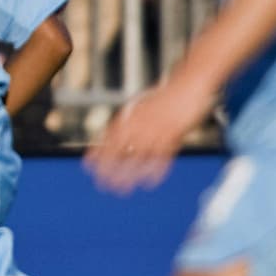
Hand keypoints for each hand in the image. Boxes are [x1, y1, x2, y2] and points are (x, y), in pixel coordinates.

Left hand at [84, 74, 215, 193]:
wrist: (189, 85)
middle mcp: (138, 125)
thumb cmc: (166, 97)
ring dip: (130, 176)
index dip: (97, 153)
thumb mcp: (141, 106)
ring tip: (123, 190)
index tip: (86, 166)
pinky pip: (161, 157)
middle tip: (103, 186)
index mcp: (129, 116)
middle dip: (110, 170)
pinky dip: (155, 172)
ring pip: (138, 158)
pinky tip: (149, 183)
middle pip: (120, 151)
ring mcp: (155, 130)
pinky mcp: (173, 135)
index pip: (108, 138)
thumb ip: (129, 121)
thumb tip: (115, 134)